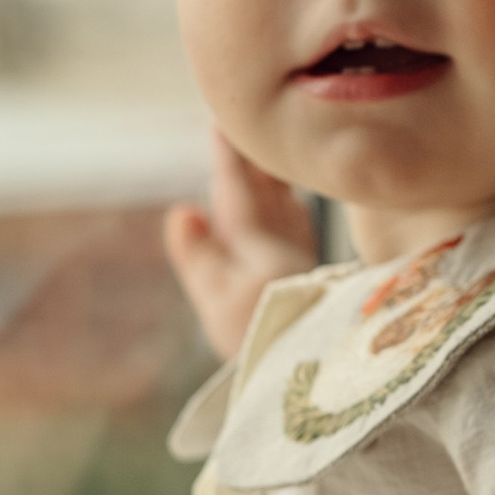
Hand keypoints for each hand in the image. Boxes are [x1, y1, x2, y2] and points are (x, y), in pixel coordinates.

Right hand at [166, 133, 316, 359]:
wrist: (310, 373)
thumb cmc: (257, 343)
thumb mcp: (217, 303)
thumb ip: (199, 256)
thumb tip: (184, 211)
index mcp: (262, 245)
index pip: (241, 190)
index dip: (229, 156)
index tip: (221, 121)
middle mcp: (288, 244)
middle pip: (267, 190)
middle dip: (251, 157)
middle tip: (235, 122)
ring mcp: (300, 258)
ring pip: (284, 204)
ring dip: (271, 176)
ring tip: (260, 153)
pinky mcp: (309, 275)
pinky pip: (296, 224)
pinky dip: (286, 204)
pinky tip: (287, 202)